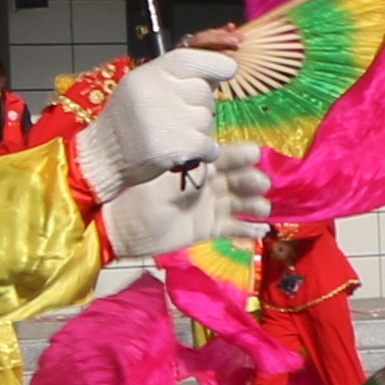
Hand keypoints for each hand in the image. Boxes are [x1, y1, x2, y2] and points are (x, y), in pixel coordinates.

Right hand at [70, 46, 240, 214]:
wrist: (103, 157)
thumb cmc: (126, 122)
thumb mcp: (141, 86)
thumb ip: (174, 76)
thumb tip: (220, 69)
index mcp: (148, 74)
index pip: (193, 59)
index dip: (217, 63)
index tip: (229, 70)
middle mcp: (158, 93)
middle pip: (205, 92)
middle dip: (200, 106)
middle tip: (177, 117)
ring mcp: (168, 120)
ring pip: (208, 120)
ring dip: (199, 131)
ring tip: (172, 135)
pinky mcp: (177, 147)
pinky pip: (210, 145)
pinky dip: (203, 152)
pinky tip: (183, 152)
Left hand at [101, 140, 273, 266]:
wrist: (122, 231)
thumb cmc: (137, 199)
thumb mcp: (161, 184)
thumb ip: (187, 177)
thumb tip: (211, 168)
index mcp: (193, 166)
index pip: (222, 156)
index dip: (240, 155)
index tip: (255, 153)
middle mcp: (205, 184)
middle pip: (236, 179)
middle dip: (250, 180)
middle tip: (261, 184)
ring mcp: (208, 206)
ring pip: (238, 203)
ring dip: (253, 205)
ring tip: (262, 209)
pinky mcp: (207, 228)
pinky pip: (232, 227)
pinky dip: (248, 229)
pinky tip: (262, 230)